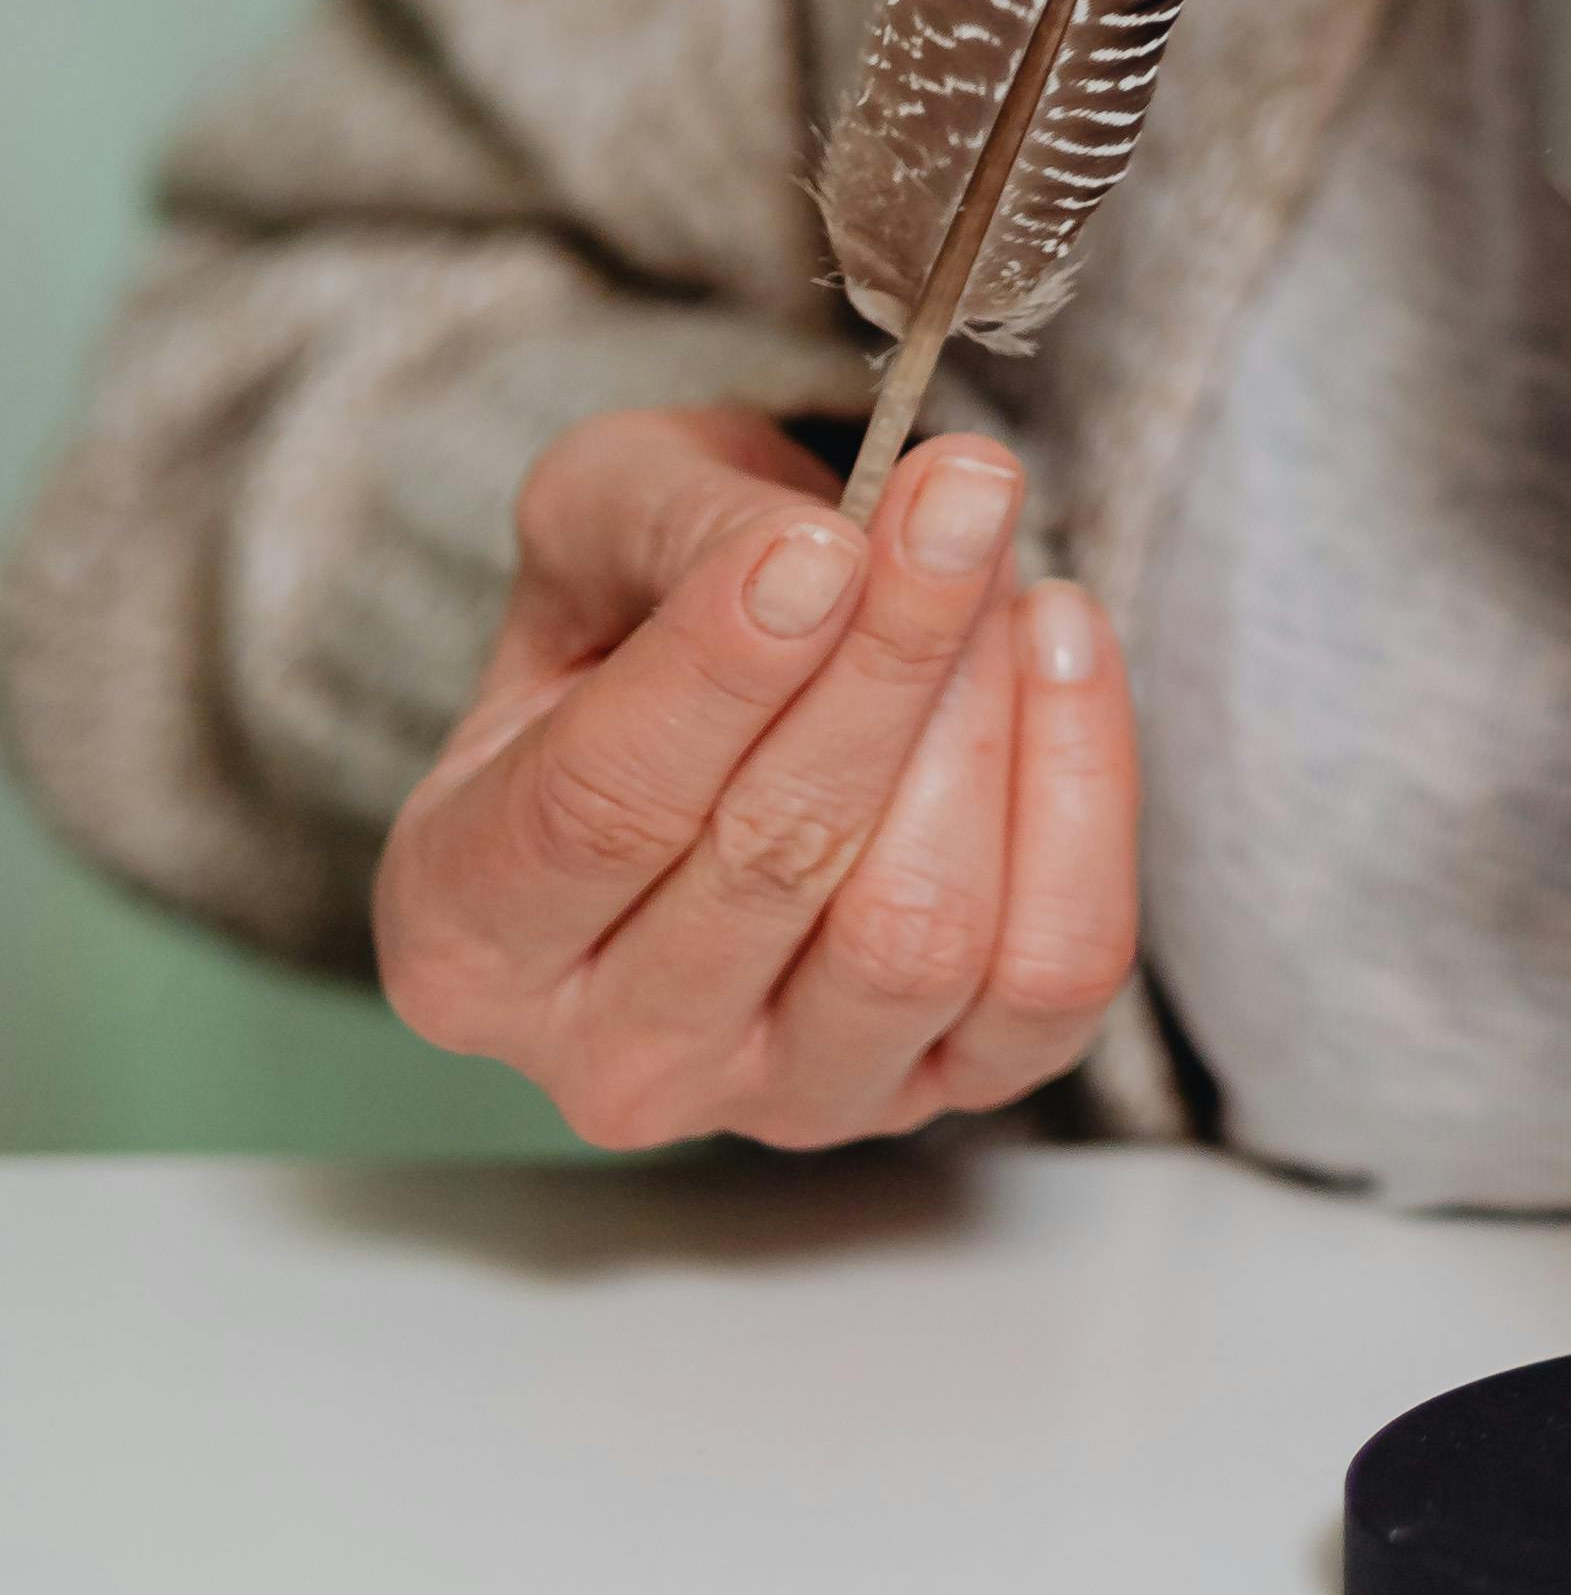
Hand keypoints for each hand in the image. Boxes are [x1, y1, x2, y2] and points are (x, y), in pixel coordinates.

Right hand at [375, 405, 1145, 1150]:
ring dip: (983, 723)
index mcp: (463, 926)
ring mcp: (781, 1099)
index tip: (820, 540)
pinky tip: (1061, 650)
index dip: (722, 670)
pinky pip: (1048, 977)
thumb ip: (678, 526)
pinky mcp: (946, 1091)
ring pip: (913, 935)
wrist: (747, 690)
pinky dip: (1082, 798)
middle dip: (888, 658)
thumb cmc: (645, 605)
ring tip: (998, 571)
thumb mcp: (605, 513)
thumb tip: (807, 555)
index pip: (598, 808)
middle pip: (772, 863)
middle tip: (963, 495)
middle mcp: (607, 1057)